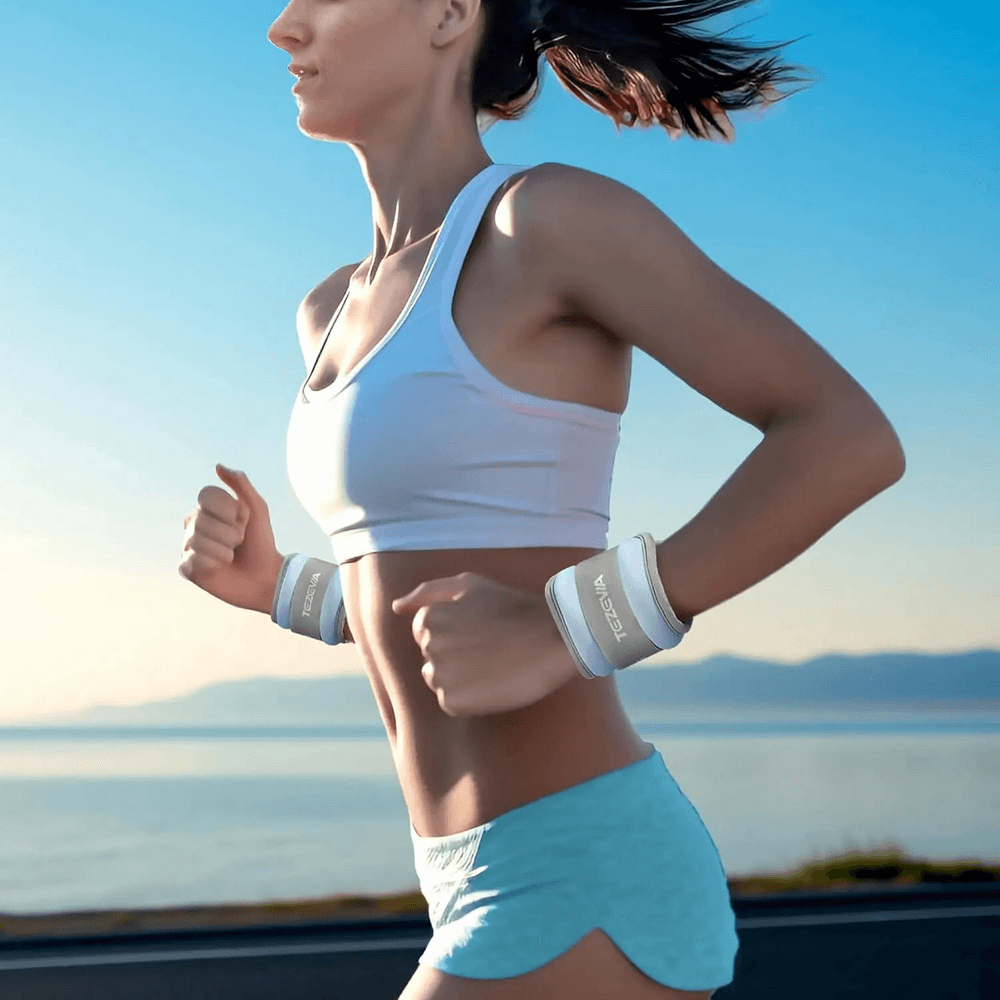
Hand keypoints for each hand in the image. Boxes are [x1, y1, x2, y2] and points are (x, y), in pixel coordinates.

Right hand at [179, 464, 284, 613]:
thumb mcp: (257, 509)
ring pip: (195, 541)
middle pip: (200, 520)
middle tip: (239, 543)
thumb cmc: (262, 542)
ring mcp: (189, 547)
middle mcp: (195, 526)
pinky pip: (190, 561)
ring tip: (231, 557)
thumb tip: (218, 466)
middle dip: (228, 533)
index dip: (227, 509)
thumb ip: (241, 484)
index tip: (243, 519)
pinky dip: (210, 564)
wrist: (266, 577)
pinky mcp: (187, 569)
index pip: (206, 496)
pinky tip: (219, 568)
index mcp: (209, 509)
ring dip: (222, 550)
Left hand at [391, 572, 577, 716]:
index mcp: (428, 619)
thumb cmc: (511, 606)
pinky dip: (469, 698)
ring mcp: (440, 677)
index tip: (480, 629)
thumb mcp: (468, 584)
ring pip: (439, 681)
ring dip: (460, 676)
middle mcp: (428, 648)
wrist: (552, 637)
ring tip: (492, 664)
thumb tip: (396, 607)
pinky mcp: (454, 703)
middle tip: (490, 646)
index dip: (456, 631)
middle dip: (455, 654)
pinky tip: (492, 682)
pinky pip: (451, 703)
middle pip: (432, 658)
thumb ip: (427, 592)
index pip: (426, 632)